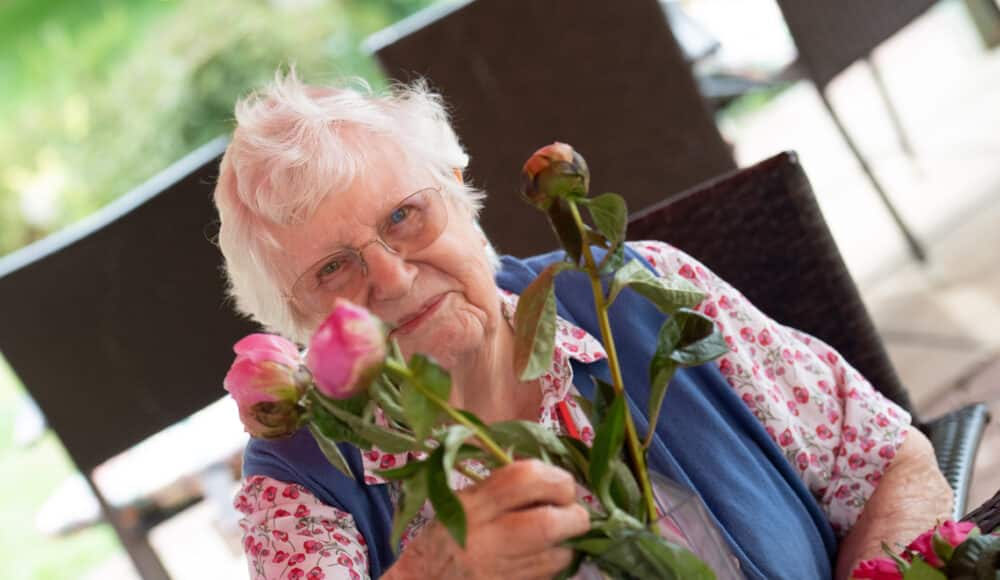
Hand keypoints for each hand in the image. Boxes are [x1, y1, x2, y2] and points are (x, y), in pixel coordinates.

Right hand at [387, 459, 590, 579]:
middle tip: (574, 514)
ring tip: (557, 538)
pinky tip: (542, 558)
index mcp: (472, 505)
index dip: (556, 478)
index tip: (563, 484)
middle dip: (575, 516)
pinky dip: (555, 565)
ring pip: (557, 556)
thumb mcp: (464, 502)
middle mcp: (485, 538)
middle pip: (549, 522)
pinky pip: (549, 575)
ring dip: (568, 544)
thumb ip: (504, 488)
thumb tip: (556, 479)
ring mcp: (499, 571)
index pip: (524, 479)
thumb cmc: (446, 538)